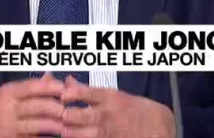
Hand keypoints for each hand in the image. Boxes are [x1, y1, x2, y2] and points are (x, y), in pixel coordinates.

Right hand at [0, 73, 64, 137]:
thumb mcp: (5, 93)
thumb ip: (27, 88)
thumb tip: (50, 77)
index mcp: (8, 93)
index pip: (33, 87)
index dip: (51, 88)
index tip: (65, 89)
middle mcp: (9, 109)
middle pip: (40, 106)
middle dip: (58, 108)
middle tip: (70, 109)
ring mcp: (10, 127)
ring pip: (39, 125)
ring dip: (56, 125)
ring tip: (67, 125)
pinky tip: (55, 137)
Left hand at [60, 76, 174, 137]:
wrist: (158, 128)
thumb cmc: (134, 108)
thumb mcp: (114, 95)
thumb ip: (89, 91)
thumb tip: (68, 81)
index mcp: (109, 97)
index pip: (85, 93)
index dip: (69, 94)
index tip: (60, 95)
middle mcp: (106, 114)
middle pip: (77, 116)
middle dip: (63, 116)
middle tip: (55, 115)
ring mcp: (108, 132)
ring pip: (79, 134)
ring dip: (67, 132)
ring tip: (61, 130)